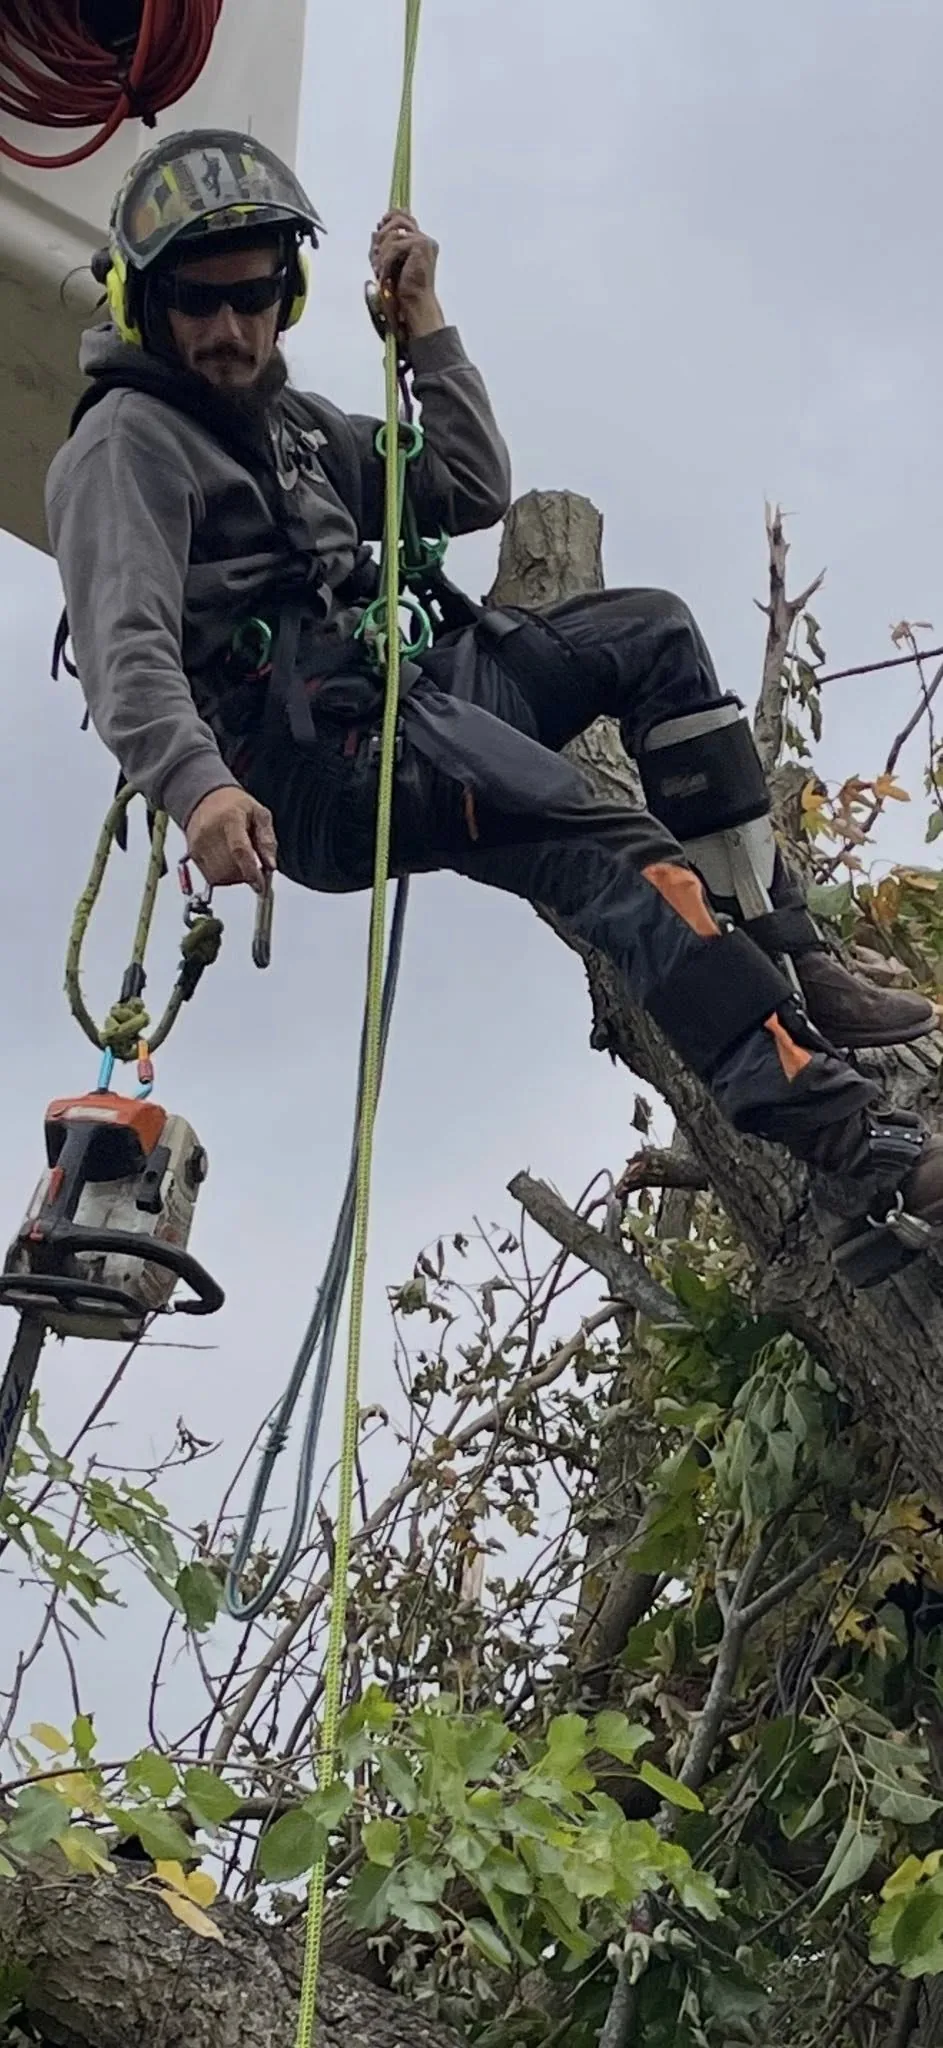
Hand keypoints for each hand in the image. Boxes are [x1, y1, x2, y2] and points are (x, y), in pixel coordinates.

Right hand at [185, 786, 276, 892]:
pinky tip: (229, 862)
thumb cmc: (234, 805)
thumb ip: (267, 840)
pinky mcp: (193, 854)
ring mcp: (198, 844)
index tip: (261, 885)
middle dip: (247, 874)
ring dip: (236, 877)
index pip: (239, 851)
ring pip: (220, 877)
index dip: (251, 872)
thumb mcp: (259, 814)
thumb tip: (270, 865)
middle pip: (230, 868)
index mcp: (230, 818)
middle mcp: (210, 832)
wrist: (206, 797)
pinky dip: (224, 876)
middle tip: (254, 866)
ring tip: (240, 861)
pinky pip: (211, 877)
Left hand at [369, 209, 444, 341]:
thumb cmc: (403, 291)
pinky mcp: (421, 246)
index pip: (405, 217)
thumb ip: (384, 247)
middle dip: (382, 236)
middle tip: (375, 256)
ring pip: (394, 233)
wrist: (414, 306)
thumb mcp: (389, 264)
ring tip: (379, 270)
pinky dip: (386, 260)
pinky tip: (383, 274)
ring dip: (382, 252)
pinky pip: (395, 246)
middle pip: (398, 220)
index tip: (379, 225)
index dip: (390, 217)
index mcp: (421, 243)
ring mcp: (425, 242)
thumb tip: (374, 230)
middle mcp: (426, 240)